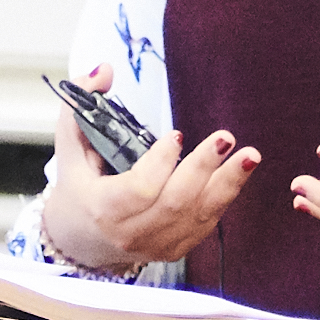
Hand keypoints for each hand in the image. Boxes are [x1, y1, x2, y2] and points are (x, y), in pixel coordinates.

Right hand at [36, 69, 260, 271]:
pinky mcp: (174, 249)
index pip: (138, 190)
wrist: (81, 241)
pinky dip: (224, 197)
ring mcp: (155, 245)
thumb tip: (104, 70)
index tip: (176, 135)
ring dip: (228, 184)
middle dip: (203, 168)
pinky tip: (238, 172)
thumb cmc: (77, 189)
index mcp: (102, 209)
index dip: (160, 163)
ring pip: (198, 215)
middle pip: (175, 202)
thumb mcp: (70, 147)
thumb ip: (80, 105)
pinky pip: (206, 223)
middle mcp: (130, 233)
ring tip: (250, 156)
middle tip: (225, 138)